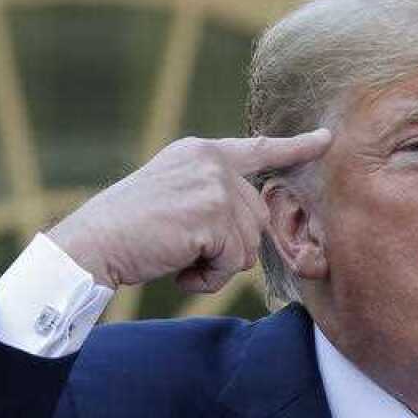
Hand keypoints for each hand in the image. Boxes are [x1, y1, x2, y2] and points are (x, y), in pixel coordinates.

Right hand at [47, 129, 331, 292]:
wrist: (91, 245)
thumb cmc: (126, 231)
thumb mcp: (172, 196)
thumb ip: (210, 196)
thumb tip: (251, 224)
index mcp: (199, 152)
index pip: (257, 149)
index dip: (295, 146)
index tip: (326, 139)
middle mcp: (210, 161)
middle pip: (255, 218)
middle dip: (227, 247)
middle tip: (184, 251)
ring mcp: (213, 186)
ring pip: (247, 244)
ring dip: (216, 265)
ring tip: (176, 257)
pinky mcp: (211, 215)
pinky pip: (232, 262)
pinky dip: (207, 278)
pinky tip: (177, 269)